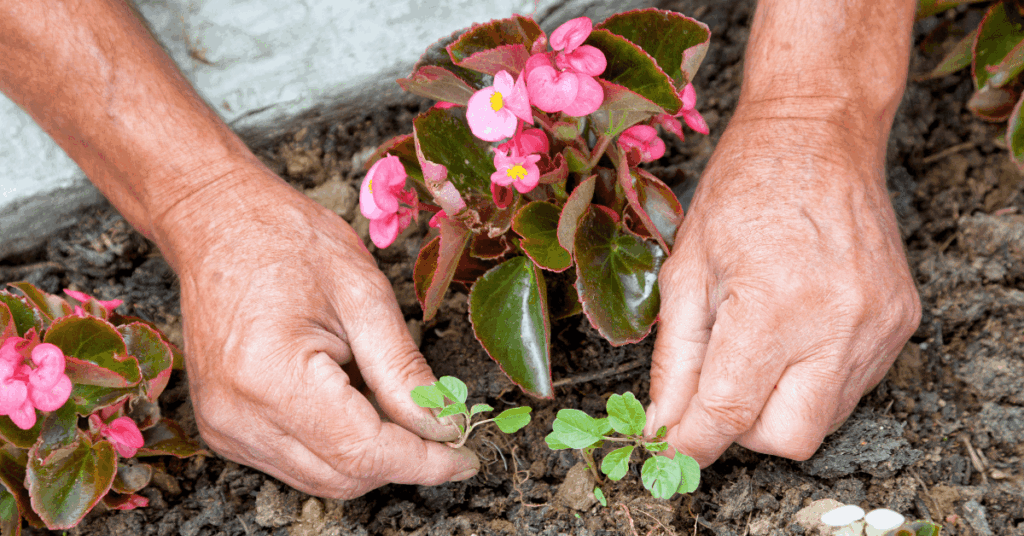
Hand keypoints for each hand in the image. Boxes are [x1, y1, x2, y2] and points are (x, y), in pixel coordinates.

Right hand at [156, 165, 477, 497]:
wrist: (219, 226)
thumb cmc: (288, 243)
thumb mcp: (365, 295)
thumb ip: (403, 371)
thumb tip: (442, 425)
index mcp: (272, 376)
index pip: (362, 451)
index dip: (423, 460)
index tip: (465, 455)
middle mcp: (237, 415)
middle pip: (342, 477)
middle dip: (402, 461)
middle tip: (442, 427)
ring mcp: (225, 427)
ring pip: (321, 479)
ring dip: (370, 455)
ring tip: (387, 397)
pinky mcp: (224, 429)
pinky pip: (297, 462)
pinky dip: (337, 446)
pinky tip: (350, 400)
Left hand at [647, 112, 920, 465]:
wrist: (817, 135)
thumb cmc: (742, 190)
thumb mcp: (686, 270)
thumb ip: (676, 357)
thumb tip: (663, 423)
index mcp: (774, 307)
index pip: (728, 413)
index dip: (690, 441)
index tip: (669, 445)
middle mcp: (837, 325)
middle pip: (788, 439)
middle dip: (742, 430)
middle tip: (717, 388)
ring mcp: (877, 327)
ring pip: (823, 420)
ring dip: (777, 405)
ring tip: (757, 344)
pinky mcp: (900, 324)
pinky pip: (850, 387)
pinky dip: (812, 381)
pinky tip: (794, 333)